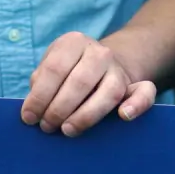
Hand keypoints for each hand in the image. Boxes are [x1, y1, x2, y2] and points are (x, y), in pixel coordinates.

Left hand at [21, 32, 157, 136]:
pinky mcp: (137, 85)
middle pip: (79, 82)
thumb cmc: (68, 73)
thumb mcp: (51, 68)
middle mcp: (99, 52)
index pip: (54, 69)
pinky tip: (124, 116)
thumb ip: (42, 82)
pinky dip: (136, 105)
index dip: (39, 96)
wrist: (103, 65)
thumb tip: (34, 107)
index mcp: (73, 42)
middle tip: (48, 127)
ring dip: (86, 115)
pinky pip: (145, 93)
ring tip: (68, 130)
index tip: (29, 118)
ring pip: (108, 92)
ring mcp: (119, 69)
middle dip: (59, 109)